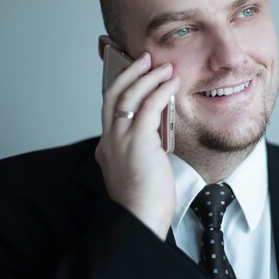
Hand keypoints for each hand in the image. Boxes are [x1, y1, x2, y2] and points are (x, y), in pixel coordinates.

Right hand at [95, 52, 179, 238]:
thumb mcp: (142, 167)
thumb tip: (158, 130)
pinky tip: (171, 82)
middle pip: (113, 95)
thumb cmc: (145, 200)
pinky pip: (148, 107)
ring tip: (163, 66)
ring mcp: (120, 140)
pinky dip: (159, 90)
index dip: (120, 86)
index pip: (110, 108)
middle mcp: (109, 139)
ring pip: (128, 96)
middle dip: (128, 72)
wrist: (141, 219)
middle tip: (144, 58)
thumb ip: (144, 146)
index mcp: (108, 146)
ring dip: (147, 77)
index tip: (132, 71)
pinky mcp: (137, 142)